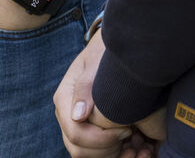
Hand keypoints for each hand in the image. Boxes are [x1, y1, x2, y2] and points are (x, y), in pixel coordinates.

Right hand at [55, 32, 164, 157]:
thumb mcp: (96, 61)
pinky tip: (128, 143)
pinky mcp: (86, 127)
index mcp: (64, 98)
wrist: (106, 47)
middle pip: (78, 149)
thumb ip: (86, 86)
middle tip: (130, 136)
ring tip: (130, 141)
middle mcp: (66, 114)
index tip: (128, 128)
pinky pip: (93, 150)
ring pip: (84, 153)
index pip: (76, 133)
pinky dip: (110, 151)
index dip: (102, 139)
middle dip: (105, 150)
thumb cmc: (103, 51)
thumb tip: (78, 116)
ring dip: (108, 153)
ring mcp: (74, 122)